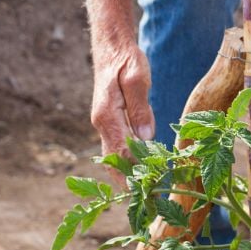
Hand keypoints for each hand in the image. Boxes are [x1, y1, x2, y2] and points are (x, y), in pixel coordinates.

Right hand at [89, 43, 154, 183]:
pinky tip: (144, 171)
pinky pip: (119, 146)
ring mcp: (106, 124)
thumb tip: (145, 138)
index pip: (118, 151)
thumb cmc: (125, 60)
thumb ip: (140, 109)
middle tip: (146, 201)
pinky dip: (130, 160)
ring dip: (129, 173)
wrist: (111, 47)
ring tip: (147, 193)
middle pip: (114, 159)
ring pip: (115, 155)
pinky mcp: (112, 122)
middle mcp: (102, 123)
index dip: (130, 173)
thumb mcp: (137, 79)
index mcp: (106, 115)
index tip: (142, 192)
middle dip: (128, 181)